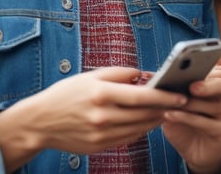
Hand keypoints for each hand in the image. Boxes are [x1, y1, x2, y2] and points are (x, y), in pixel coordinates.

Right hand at [0, 67, 187, 171]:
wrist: (39, 122)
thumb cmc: (66, 94)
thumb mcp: (91, 76)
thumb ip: (119, 73)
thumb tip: (144, 74)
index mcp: (101, 93)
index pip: (142, 96)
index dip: (164, 97)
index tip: (180, 95)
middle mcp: (102, 116)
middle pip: (144, 114)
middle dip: (166, 109)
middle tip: (181, 103)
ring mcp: (101, 134)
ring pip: (140, 128)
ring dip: (156, 120)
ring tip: (167, 110)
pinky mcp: (100, 146)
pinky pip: (129, 138)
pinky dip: (142, 129)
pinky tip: (148, 121)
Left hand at [161, 76, 220, 172]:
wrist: (195, 151)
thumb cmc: (186, 123)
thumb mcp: (179, 106)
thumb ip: (178, 94)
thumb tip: (166, 81)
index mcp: (219, 85)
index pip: (217, 73)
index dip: (206, 71)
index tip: (193, 70)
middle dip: (207, 86)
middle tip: (191, 87)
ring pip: (213, 106)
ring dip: (190, 105)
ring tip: (171, 104)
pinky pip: (207, 124)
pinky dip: (187, 119)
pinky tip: (171, 115)